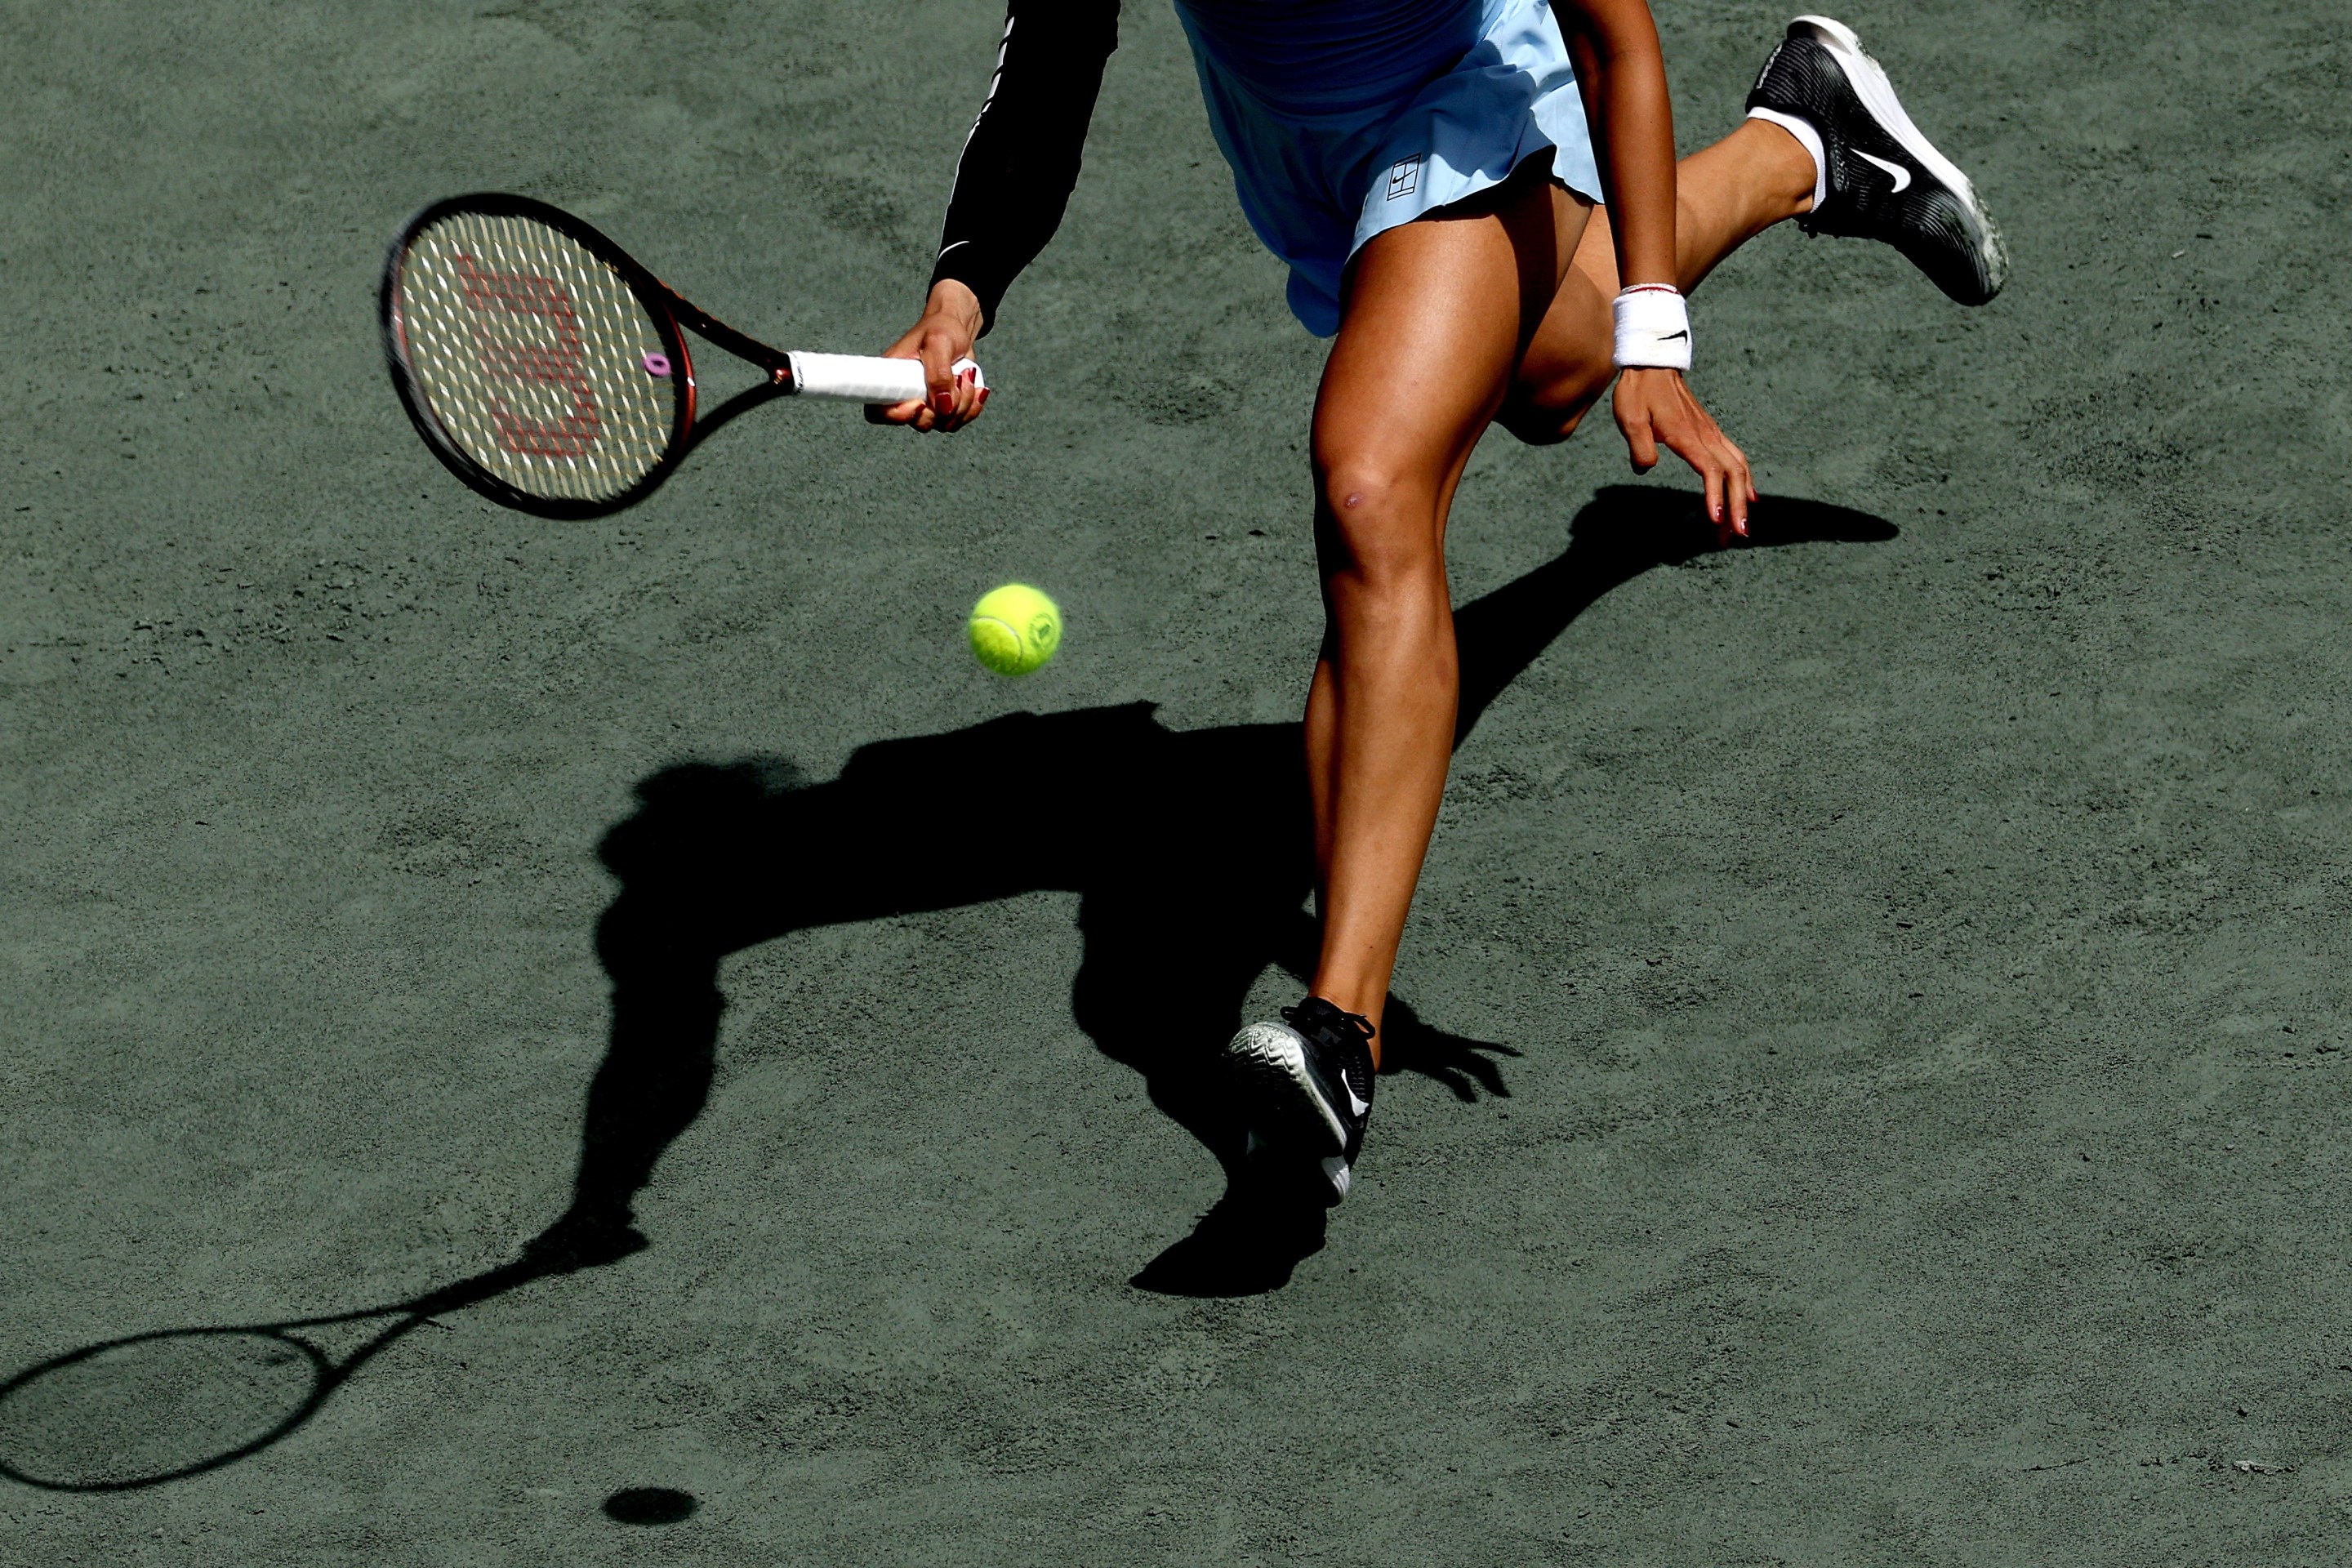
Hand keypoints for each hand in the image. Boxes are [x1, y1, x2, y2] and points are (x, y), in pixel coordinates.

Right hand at [867, 279, 988, 432]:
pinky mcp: (944, 408)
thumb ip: (938, 374)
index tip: (920, 403)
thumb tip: (943, 406)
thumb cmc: (940, 328)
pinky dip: (972, 406)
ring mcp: (926, 405)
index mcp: (891, 378)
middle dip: (945, 407)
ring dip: (963, 403)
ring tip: (966, 374)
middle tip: (956, 378)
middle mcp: (906, 396)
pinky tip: (974, 386)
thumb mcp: (938, 343)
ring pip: (944, 423)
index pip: (879, 412)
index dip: (898, 416)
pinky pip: (959, 420)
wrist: (957, 329)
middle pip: (920, 423)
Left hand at [1613, 366, 1755, 539]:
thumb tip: (1645, 469)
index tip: (1716, 520)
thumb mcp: (1630, 419)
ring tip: (1742, 525)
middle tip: (1737, 536)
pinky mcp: (1710, 433)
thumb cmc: (1638, 393)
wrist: (1652, 365)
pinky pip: (1735, 458)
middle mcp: (1706, 436)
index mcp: (1687, 437)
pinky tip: (1746, 496)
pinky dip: (1744, 479)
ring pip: (1738, 467)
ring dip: (1743, 497)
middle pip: (1733, 475)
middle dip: (1737, 507)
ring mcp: (1712, 434)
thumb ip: (1639, 446)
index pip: (1710, 471)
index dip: (1715, 496)